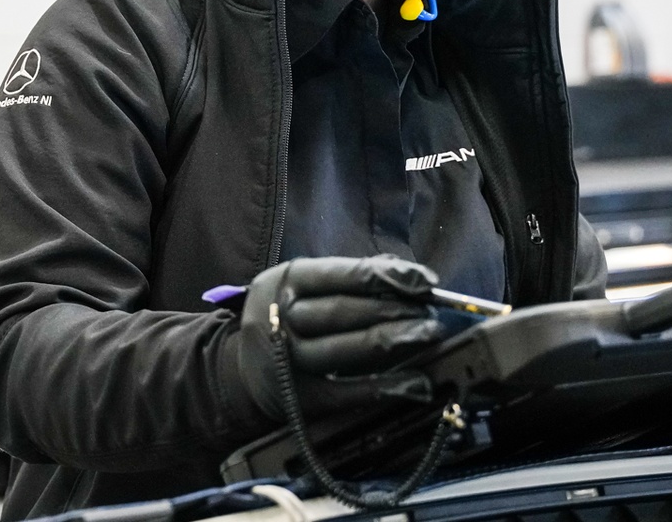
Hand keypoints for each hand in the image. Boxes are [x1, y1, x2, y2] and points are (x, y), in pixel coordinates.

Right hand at [219, 255, 452, 422]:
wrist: (241, 370)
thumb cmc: (289, 318)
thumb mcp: (306, 286)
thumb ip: (353, 276)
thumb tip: (408, 276)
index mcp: (284, 281)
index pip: (338, 274)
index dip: (384, 276)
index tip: (426, 281)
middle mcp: (278, 318)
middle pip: (340, 312)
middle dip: (392, 310)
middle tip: (431, 312)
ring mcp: (286, 361)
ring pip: (342, 350)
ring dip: (391, 341)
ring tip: (428, 335)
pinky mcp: (299, 398)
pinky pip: (347, 393)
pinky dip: (385, 388)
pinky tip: (417, 383)